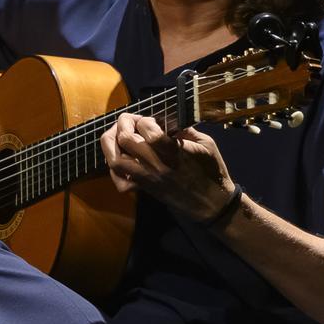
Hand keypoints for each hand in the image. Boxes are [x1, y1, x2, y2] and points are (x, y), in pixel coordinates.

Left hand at [99, 113, 235, 222]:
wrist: (212, 204)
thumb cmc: (211, 171)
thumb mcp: (206, 143)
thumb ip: (184, 129)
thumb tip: (166, 119)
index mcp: (174, 152)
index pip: (148, 130)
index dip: (144, 120)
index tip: (151, 120)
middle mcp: (156, 165)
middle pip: (125, 140)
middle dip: (124, 124)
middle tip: (130, 122)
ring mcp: (147, 179)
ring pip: (116, 160)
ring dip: (112, 144)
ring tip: (118, 136)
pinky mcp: (144, 189)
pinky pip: (120, 182)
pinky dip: (114, 169)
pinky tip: (121, 158)